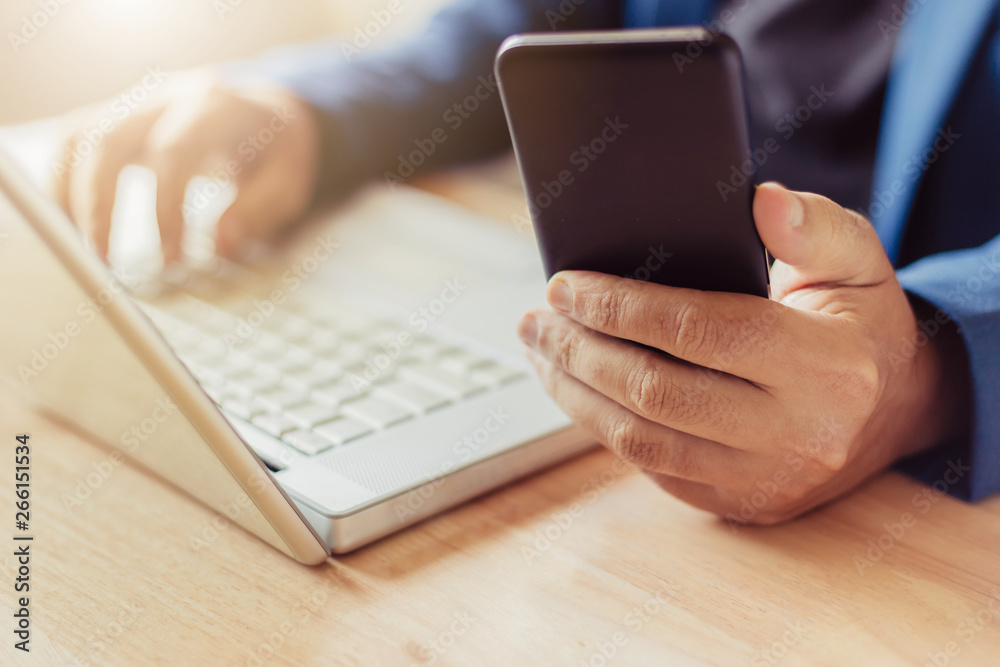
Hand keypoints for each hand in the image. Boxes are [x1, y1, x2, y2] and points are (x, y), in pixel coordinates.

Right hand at [50, 70, 319, 262]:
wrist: (269, 113)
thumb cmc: (278, 154)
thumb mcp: (289, 183)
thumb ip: (260, 211)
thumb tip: (223, 243)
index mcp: (217, 109)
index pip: (175, 155)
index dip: (166, 211)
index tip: (171, 261)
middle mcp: (168, 98)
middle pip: (113, 142)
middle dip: (103, 206)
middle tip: (108, 263)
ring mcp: (137, 103)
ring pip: (82, 138)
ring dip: (74, 196)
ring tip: (82, 248)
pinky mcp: (117, 115)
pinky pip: (73, 140)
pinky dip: (63, 181)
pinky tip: (69, 223)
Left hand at [518, 183, 969, 524]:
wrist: (893, 410)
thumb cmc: (860, 323)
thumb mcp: (856, 259)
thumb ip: (813, 226)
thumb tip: (760, 199)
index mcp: (828, 365)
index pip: (700, 331)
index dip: (620, 307)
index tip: (564, 285)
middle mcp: (799, 433)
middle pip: (657, 392)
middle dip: (580, 351)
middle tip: (537, 318)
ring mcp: (767, 479)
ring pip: (643, 442)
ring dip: (575, 394)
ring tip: (540, 351)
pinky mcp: (742, 503)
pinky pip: (654, 469)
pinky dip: (604, 427)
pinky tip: (576, 389)